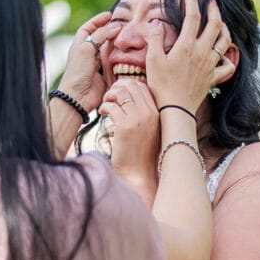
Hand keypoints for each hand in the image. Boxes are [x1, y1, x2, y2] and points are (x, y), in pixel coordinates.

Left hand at [59, 12, 121, 112]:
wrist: (78, 96)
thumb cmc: (78, 71)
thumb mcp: (87, 48)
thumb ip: (101, 35)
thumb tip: (115, 26)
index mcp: (80, 45)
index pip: (88, 28)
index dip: (98, 20)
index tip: (110, 14)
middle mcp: (88, 53)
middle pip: (100, 38)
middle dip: (111, 31)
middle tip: (123, 25)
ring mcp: (97, 64)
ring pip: (109, 50)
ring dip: (117, 44)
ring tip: (127, 37)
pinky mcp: (105, 75)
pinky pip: (114, 63)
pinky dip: (120, 58)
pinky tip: (128, 53)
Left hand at [99, 79, 159, 204]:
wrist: (138, 174)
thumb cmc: (141, 155)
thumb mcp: (148, 131)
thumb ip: (143, 115)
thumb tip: (130, 98)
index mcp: (157, 113)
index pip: (143, 86)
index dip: (127, 86)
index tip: (118, 94)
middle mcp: (149, 113)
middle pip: (131, 85)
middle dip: (117, 88)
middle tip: (109, 98)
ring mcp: (138, 119)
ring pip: (121, 93)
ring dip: (109, 96)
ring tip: (105, 106)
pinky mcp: (125, 126)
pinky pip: (111, 106)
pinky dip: (104, 107)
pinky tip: (102, 114)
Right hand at [144, 0, 234, 112]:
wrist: (175, 109)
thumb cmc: (161, 85)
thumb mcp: (152, 60)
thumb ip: (155, 39)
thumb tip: (156, 22)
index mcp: (186, 45)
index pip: (192, 16)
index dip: (192, 1)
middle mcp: (202, 52)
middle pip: (215, 25)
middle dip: (215, 10)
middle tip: (213, 2)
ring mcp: (210, 65)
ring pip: (224, 42)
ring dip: (224, 29)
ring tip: (221, 23)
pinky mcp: (213, 78)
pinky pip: (227, 66)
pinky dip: (228, 58)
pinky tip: (224, 55)